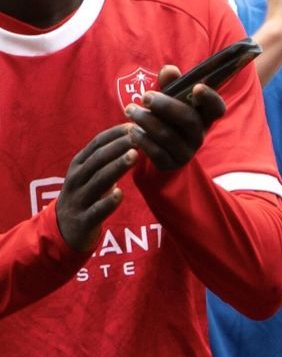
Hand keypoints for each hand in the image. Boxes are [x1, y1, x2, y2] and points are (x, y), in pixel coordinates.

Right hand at [54, 126, 138, 253]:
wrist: (66, 230)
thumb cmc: (86, 197)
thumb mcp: (92, 175)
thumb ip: (106, 159)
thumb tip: (132, 138)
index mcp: (79, 165)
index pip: (97, 144)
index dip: (115, 134)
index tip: (135, 125)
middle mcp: (77, 178)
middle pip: (98, 159)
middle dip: (119, 146)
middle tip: (140, 136)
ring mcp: (79, 199)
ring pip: (98, 181)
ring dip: (117, 167)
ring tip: (135, 156)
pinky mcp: (84, 219)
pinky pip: (97, 210)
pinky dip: (108, 201)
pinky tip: (120, 193)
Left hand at [122, 64, 225, 172]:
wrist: (155, 149)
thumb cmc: (163, 117)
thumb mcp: (167, 99)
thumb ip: (169, 84)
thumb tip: (170, 70)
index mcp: (202, 117)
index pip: (217, 109)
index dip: (211, 99)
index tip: (197, 88)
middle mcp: (198, 136)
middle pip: (189, 120)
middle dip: (166, 106)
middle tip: (145, 97)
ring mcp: (186, 152)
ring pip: (168, 136)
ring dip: (146, 120)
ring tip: (130, 110)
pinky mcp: (170, 164)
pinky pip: (157, 152)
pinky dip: (142, 139)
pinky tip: (131, 130)